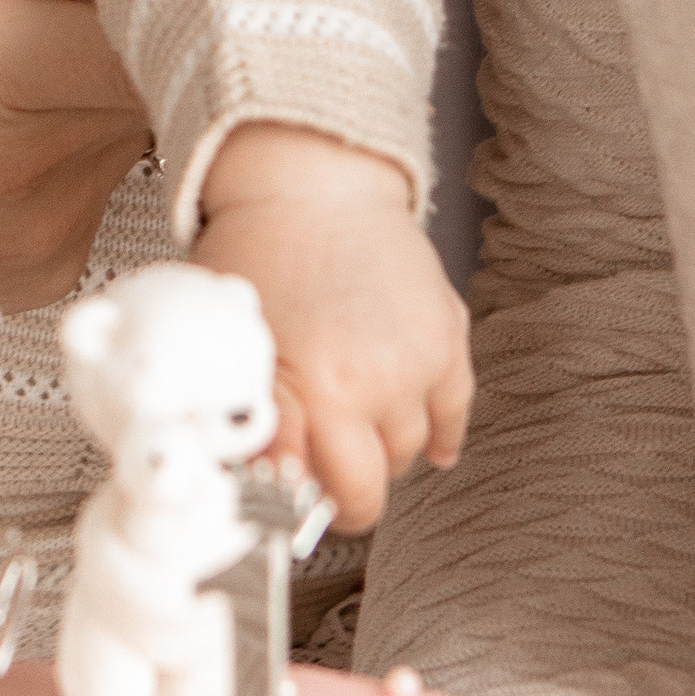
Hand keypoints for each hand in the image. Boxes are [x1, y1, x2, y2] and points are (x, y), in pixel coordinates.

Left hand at [193, 124, 472, 526]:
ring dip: (384, 446)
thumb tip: (266, 492)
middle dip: (351, 481)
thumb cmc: (261, 255)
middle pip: (380, 480)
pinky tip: (425, 440)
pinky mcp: (450, 335)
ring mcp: (421, 361)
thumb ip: (257, 425)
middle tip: (322, 462)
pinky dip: (440, 432)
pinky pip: (456, 411)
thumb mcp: (238, 347)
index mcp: (321, 392)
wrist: (312, 187)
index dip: (319, 507)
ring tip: (351, 420)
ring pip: (414, 449)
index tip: (303, 501)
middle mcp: (380, 383)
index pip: (343, 497)